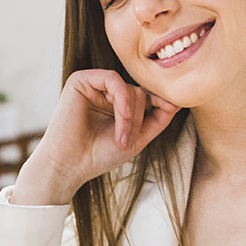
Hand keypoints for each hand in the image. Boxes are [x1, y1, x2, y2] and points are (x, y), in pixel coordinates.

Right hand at [12, 69, 179, 205]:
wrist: (69, 166)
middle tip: (128, 142)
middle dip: (140, 117)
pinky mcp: (80, 81)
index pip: (145, 96)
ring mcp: (93, 86)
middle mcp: (104, 93)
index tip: (170, 108)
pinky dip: (122, 99)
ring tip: (121, 139)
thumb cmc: (97, 156)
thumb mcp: (136, 139)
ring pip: (129, 87)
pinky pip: (113, 79)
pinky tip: (120, 117)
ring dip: (131, 115)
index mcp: (116, 105)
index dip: (159, 101)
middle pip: (139, 92)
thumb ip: (156, 120)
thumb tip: (177, 100)